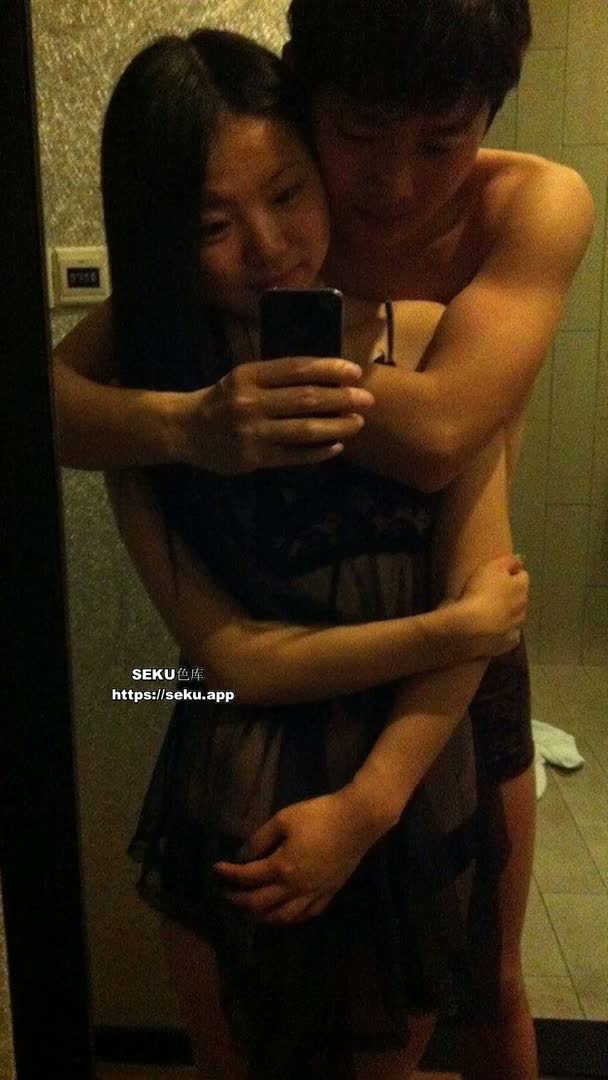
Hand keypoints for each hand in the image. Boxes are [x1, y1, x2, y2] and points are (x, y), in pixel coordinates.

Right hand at [174, 357, 373, 473]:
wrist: (186, 430)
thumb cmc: (222, 400)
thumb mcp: (242, 378)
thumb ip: (276, 376)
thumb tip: (326, 377)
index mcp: (249, 375)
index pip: (297, 368)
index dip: (329, 369)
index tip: (354, 372)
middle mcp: (251, 402)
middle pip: (306, 399)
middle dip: (342, 398)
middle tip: (367, 399)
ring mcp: (253, 432)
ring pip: (304, 429)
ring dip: (337, 426)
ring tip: (357, 422)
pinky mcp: (254, 458)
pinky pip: (294, 456)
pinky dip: (318, 452)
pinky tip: (336, 447)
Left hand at [213, 787, 384, 924]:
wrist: (358, 820)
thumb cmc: (319, 815)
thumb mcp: (284, 819)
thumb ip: (260, 839)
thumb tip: (243, 856)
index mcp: (282, 867)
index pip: (247, 877)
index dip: (229, 874)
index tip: (216, 869)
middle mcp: (296, 887)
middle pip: (260, 903)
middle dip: (239, 901)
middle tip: (226, 895)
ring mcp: (314, 893)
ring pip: (283, 916)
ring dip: (261, 917)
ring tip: (250, 911)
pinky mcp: (330, 892)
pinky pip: (307, 914)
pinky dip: (291, 918)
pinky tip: (286, 914)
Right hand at [457, 553, 528, 656]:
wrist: (471, 628)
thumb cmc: (480, 592)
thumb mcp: (492, 568)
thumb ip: (508, 561)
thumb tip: (520, 559)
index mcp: (521, 587)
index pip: (523, 576)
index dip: (512, 574)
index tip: (499, 574)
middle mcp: (523, 607)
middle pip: (521, 598)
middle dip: (512, 595)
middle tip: (494, 594)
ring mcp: (516, 627)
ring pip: (517, 617)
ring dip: (509, 614)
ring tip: (493, 613)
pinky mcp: (507, 644)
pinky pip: (509, 635)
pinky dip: (504, 632)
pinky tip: (493, 632)